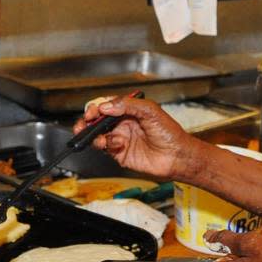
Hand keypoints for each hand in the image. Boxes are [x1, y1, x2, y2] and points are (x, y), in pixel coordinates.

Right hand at [74, 96, 201, 179]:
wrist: (176, 156)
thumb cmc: (169, 132)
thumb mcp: (150, 110)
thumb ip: (127, 105)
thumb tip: (106, 106)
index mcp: (129, 110)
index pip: (107, 105)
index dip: (97, 106)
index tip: (94, 110)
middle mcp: (123, 123)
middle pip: (97, 120)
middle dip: (87, 120)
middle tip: (85, 123)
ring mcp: (120, 138)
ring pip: (97, 134)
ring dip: (92, 134)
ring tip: (95, 136)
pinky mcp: (120, 153)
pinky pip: (106, 147)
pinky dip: (108, 144)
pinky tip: (118, 144)